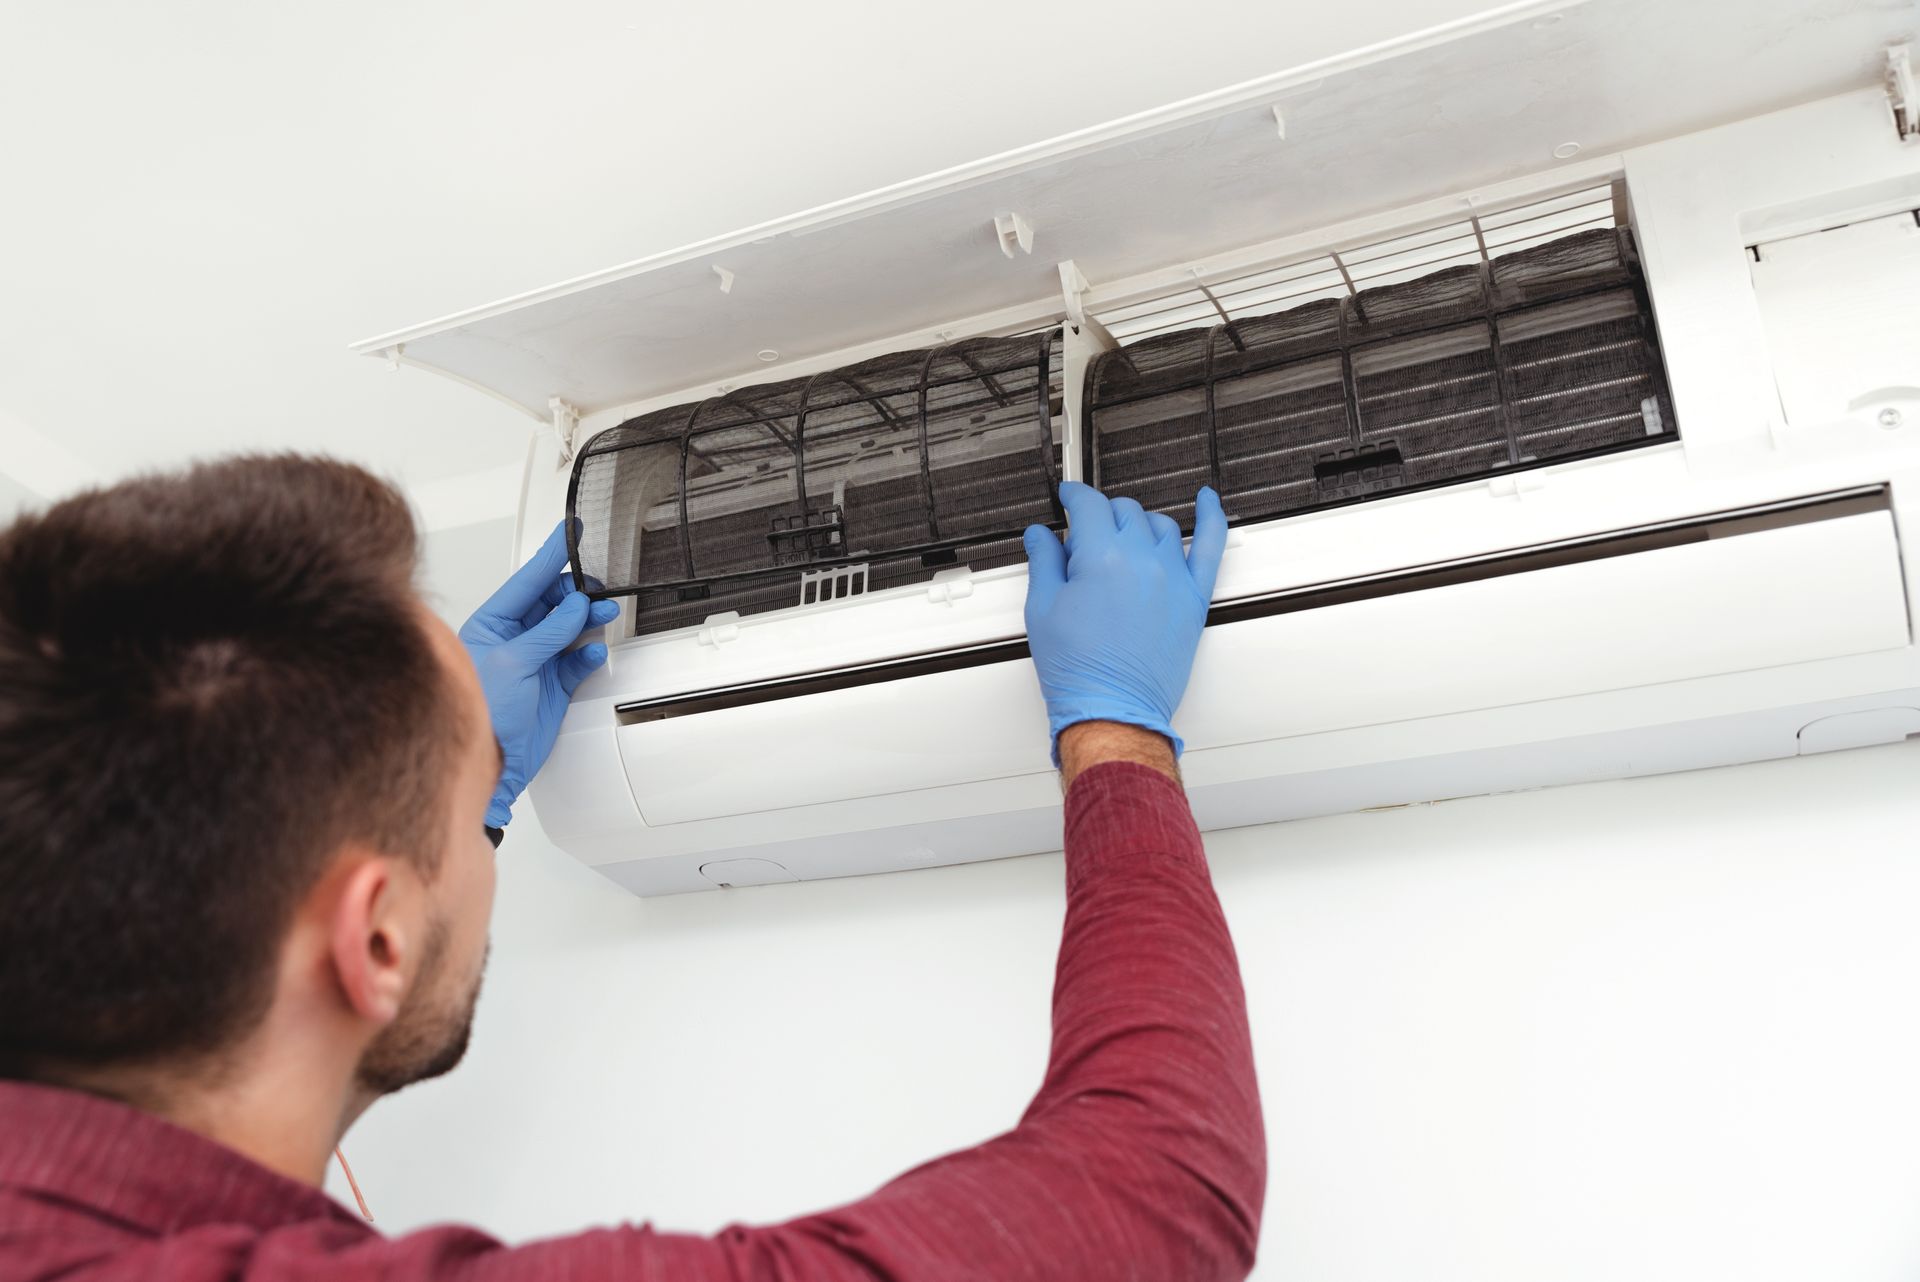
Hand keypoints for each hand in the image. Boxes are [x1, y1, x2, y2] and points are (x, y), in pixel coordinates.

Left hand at [459, 522, 620, 827]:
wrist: (492, 766)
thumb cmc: (480, 714)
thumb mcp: (513, 663)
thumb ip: (547, 632)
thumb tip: (574, 607)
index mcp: (491, 625)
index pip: (526, 581)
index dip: (550, 556)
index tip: (569, 532)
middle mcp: (512, 640)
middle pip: (552, 603)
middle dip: (577, 593)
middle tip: (597, 589)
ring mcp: (534, 662)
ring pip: (569, 629)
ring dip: (588, 621)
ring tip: (604, 616)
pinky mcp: (552, 686)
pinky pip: (577, 661)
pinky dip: (589, 655)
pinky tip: (593, 653)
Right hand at [1021, 482, 1227, 761]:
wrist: (1112, 709)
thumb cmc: (1079, 670)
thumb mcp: (1043, 609)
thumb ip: (1044, 562)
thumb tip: (1041, 536)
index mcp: (1102, 557)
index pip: (1090, 505)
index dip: (1074, 496)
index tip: (1069, 497)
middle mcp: (1142, 560)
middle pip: (1123, 512)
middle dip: (1101, 517)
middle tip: (1085, 540)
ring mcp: (1173, 577)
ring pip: (1159, 525)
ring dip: (1138, 524)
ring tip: (1122, 542)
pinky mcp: (1193, 598)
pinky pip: (1211, 546)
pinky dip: (1211, 518)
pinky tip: (1206, 501)